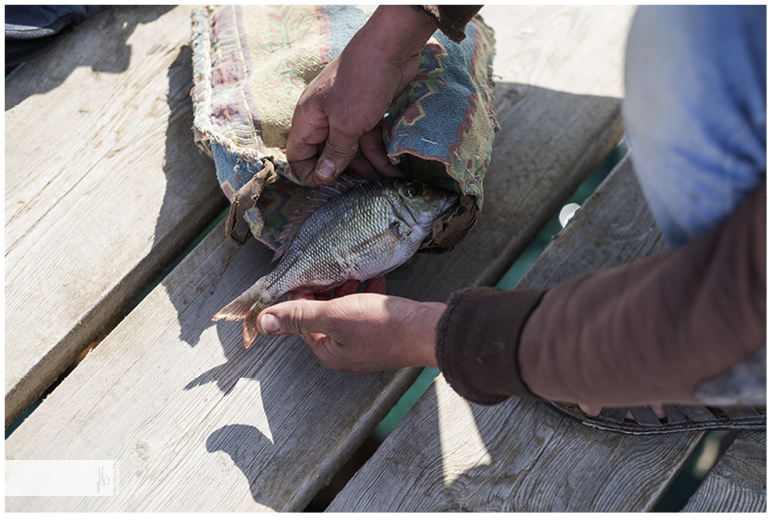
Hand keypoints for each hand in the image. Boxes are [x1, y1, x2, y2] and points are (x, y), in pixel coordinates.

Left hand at [255, 280, 443, 373]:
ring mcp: (367, 345)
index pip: (302, 322)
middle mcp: (346, 352)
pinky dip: (367, 295)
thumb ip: (299, 315)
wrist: (429, 331)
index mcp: (329, 351)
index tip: (307, 276)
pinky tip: (373, 281)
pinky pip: (368, 312)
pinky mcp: (385, 334)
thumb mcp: (334, 315)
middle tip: (331, 272)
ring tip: (352, 275)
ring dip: (347, 291)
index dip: (301, 297)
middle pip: (324, 317)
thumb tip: (264, 321)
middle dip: (326, 292)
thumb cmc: (383, 326)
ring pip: (347, 312)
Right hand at [286, 5, 436, 186]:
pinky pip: (369, 140)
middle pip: (329, 156)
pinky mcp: (367, 113)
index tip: (330, 187)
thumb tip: (322, 177)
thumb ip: (336, 152)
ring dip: (370, 167)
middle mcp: (324, 118)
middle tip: (367, 188)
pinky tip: (395, 168)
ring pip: (352, 150)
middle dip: (347, 173)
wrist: (392, 46)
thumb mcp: (348, 124)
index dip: (311, 174)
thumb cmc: (363, 82)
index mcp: (309, 119)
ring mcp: (346, 115)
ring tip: (390, 180)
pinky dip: (380, 154)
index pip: (298, 155)